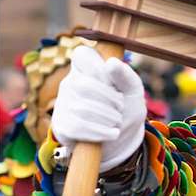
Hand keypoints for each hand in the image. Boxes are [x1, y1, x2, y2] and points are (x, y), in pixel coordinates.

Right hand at [51, 46, 146, 170]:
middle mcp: (70, 83)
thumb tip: (111, 62)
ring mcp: (63, 104)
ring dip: (109, 117)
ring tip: (117, 121)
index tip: (112, 81)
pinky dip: (101, 132)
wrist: (121, 140)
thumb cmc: (127, 108)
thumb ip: (126, 76)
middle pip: (84, 85)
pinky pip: (78, 127)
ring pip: (82, 108)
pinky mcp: (61, 125)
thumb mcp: (133, 91)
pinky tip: (112, 133)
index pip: (82, 55)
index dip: (99, 68)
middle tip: (121, 106)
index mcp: (86, 69)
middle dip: (110, 99)